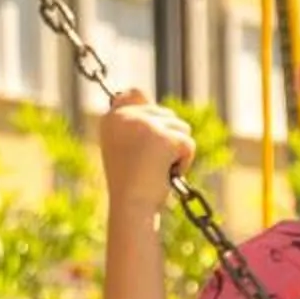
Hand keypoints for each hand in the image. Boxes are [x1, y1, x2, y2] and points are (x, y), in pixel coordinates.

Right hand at [100, 90, 193, 206]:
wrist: (131, 206)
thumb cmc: (131, 184)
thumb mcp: (125, 147)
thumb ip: (133, 123)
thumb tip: (140, 92)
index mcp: (110, 118)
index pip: (134, 93)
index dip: (150, 111)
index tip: (151, 133)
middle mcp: (124, 116)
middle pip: (166, 113)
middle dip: (169, 139)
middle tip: (152, 164)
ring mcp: (144, 124)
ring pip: (181, 127)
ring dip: (178, 150)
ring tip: (159, 168)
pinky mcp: (163, 136)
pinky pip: (188, 143)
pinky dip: (185, 161)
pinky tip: (168, 173)